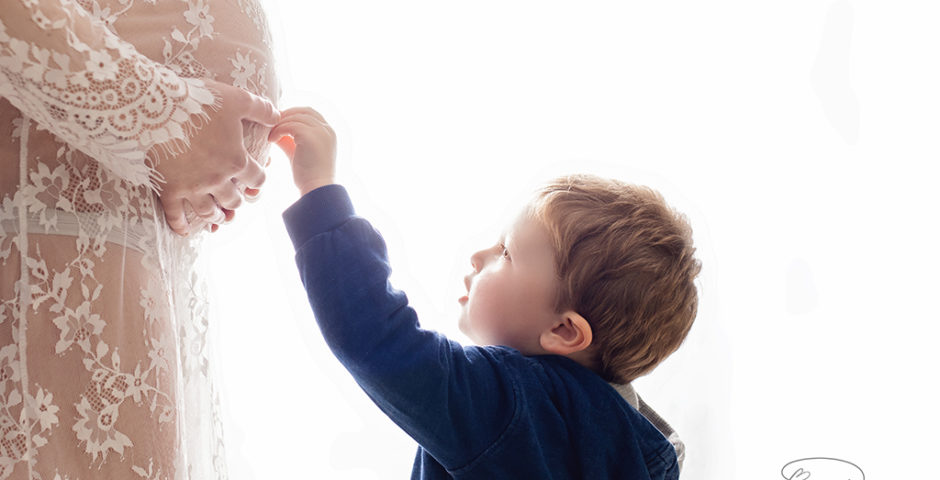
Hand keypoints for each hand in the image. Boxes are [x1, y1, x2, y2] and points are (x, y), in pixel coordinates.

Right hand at [154, 79, 278, 234]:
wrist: (155, 106)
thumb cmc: (199, 100)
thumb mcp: (237, 99)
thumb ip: (260, 109)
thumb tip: (277, 116)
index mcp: (236, 160)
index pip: (257, 179)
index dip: (259, 180)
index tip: (256, 180)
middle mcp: (217, 179)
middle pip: (234, 200)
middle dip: (238, 201)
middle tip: (237, 199)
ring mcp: (192, 187)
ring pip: (209, 212)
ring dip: (217, 216)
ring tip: (219, 217)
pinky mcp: (169, 189)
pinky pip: (175, 215)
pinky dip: (181, 226)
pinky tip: (185, 232)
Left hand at [269, 106, 335, 195]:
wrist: (317, 191)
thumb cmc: (309, 177)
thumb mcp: (299, 153)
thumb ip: (289, 140)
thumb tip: (274, 131)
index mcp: (328, 133)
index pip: (310, 113)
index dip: (293, 114)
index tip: (278, 123)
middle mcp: (327, 130)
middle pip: (304, 110)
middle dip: (286, 114)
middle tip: (270, 124)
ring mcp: (321, 132)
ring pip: (295, 116)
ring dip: (280, 123)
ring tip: (270, 135)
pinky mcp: (311, 137)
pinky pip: (290, 125)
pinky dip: (278, 130)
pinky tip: (272, 141)